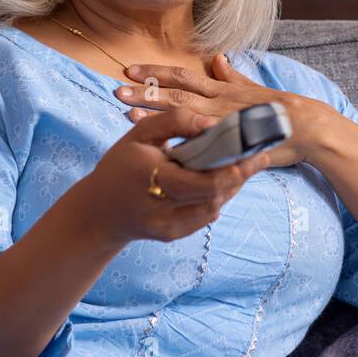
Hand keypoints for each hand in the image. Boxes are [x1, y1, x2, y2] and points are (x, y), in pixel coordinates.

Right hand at [75, 107, 271, 247]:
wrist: (99, 212)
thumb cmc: (121, 165)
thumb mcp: (140, 134)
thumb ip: (176, 121)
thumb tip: (213, 122)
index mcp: (149, 175)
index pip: (204, 180)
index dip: (234, 168)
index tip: (255, 150)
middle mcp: (158, 206)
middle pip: (215, 195)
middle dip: (241, 175)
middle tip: (259, 157)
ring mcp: (166, 226)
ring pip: (214, 207)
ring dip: (231, 186)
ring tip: (242, 167)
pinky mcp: (173, 235)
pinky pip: (205, 216)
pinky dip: (216, 198)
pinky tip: (219, 183)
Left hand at [115, 54, 329, 167]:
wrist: (307, 128)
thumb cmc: (281, 112)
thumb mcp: (254, 88)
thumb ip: (233, 76)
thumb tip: (219, 58)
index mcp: (222, 89)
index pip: (183, 76)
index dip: (156, 72)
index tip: (131, 69)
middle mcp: (219, 100)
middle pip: (174, 90)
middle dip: (144, 89)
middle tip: (115, 87)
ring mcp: (223, 118)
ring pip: (181, 109)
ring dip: (151, 109)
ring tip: (123, 109)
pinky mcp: (230, 136)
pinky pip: (197, 134)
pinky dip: (174, 133)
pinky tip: (154, 136)